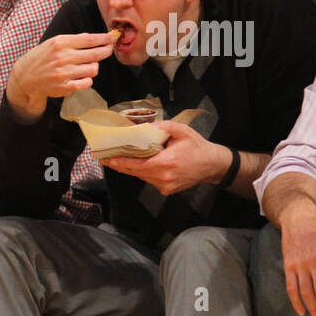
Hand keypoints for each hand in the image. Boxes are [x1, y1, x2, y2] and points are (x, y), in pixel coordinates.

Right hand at [5, 32, 115, 121]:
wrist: (26, 77)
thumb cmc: (42, 57)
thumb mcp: (53, 43)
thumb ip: (73, 40)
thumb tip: (97, 39)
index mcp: (60, 43)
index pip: (90, 40)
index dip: (104, 39)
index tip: (111, 38)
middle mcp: (63, 58)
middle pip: (96, 54)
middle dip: (106, 51)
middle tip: (108, 50)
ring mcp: (64, 73)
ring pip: (93, 69)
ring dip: (93, 67)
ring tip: (87, 66)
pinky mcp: (65, 87)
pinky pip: (87, 83)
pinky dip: (87, 79)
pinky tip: (81, 77)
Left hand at [102, 120, 227, 196]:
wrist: (212, 164)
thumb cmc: (197, 146)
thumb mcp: (181, 131)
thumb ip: (163, 126)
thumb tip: (145, 126)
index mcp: (167, 162)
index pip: (138, 165)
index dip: (121, 163)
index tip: (107, 159)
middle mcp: (164, 177)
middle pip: (136, 172)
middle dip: (120, 164)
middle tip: (104, 157)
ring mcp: (165, 186)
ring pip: (141, 176)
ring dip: (131, 168)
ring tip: (117, 158)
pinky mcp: (166, 190)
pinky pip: (149, 180)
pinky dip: (143, 172)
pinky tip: (139, 164)